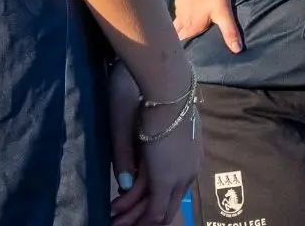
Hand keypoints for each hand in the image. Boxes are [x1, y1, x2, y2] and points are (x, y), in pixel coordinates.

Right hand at [109, 67, 199, 225]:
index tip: (138, 209)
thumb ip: (145, 155)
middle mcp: (188, 171)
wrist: (167, 91)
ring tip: (114, 222)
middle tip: (122, 222)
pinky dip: (131, 213)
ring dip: (133, 218)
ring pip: (157, 209)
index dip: (155, 203)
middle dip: (143, 217)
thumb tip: (132, 178)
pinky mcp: (164, 178)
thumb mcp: (153, 130)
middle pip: (167, 206)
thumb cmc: (159, 101)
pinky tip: (114, 212)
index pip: (174, 191)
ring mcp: (178, 176)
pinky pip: (149, 206)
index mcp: (190, 158)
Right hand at [173, 0, 241, 52]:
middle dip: (182, 44)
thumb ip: (229, 31)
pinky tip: (190, 17)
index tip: (188, 59)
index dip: (184, 54)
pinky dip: (182, 20)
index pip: (183, 47)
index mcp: (191, 28)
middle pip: (178, 38)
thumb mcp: (224, 11)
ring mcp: (178, 10)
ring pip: (176, 27)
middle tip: (190, 49)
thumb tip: (237, 50)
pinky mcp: (179, 1)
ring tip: (190, 35)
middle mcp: (181, 22)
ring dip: (181, 32)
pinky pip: (178, 15)